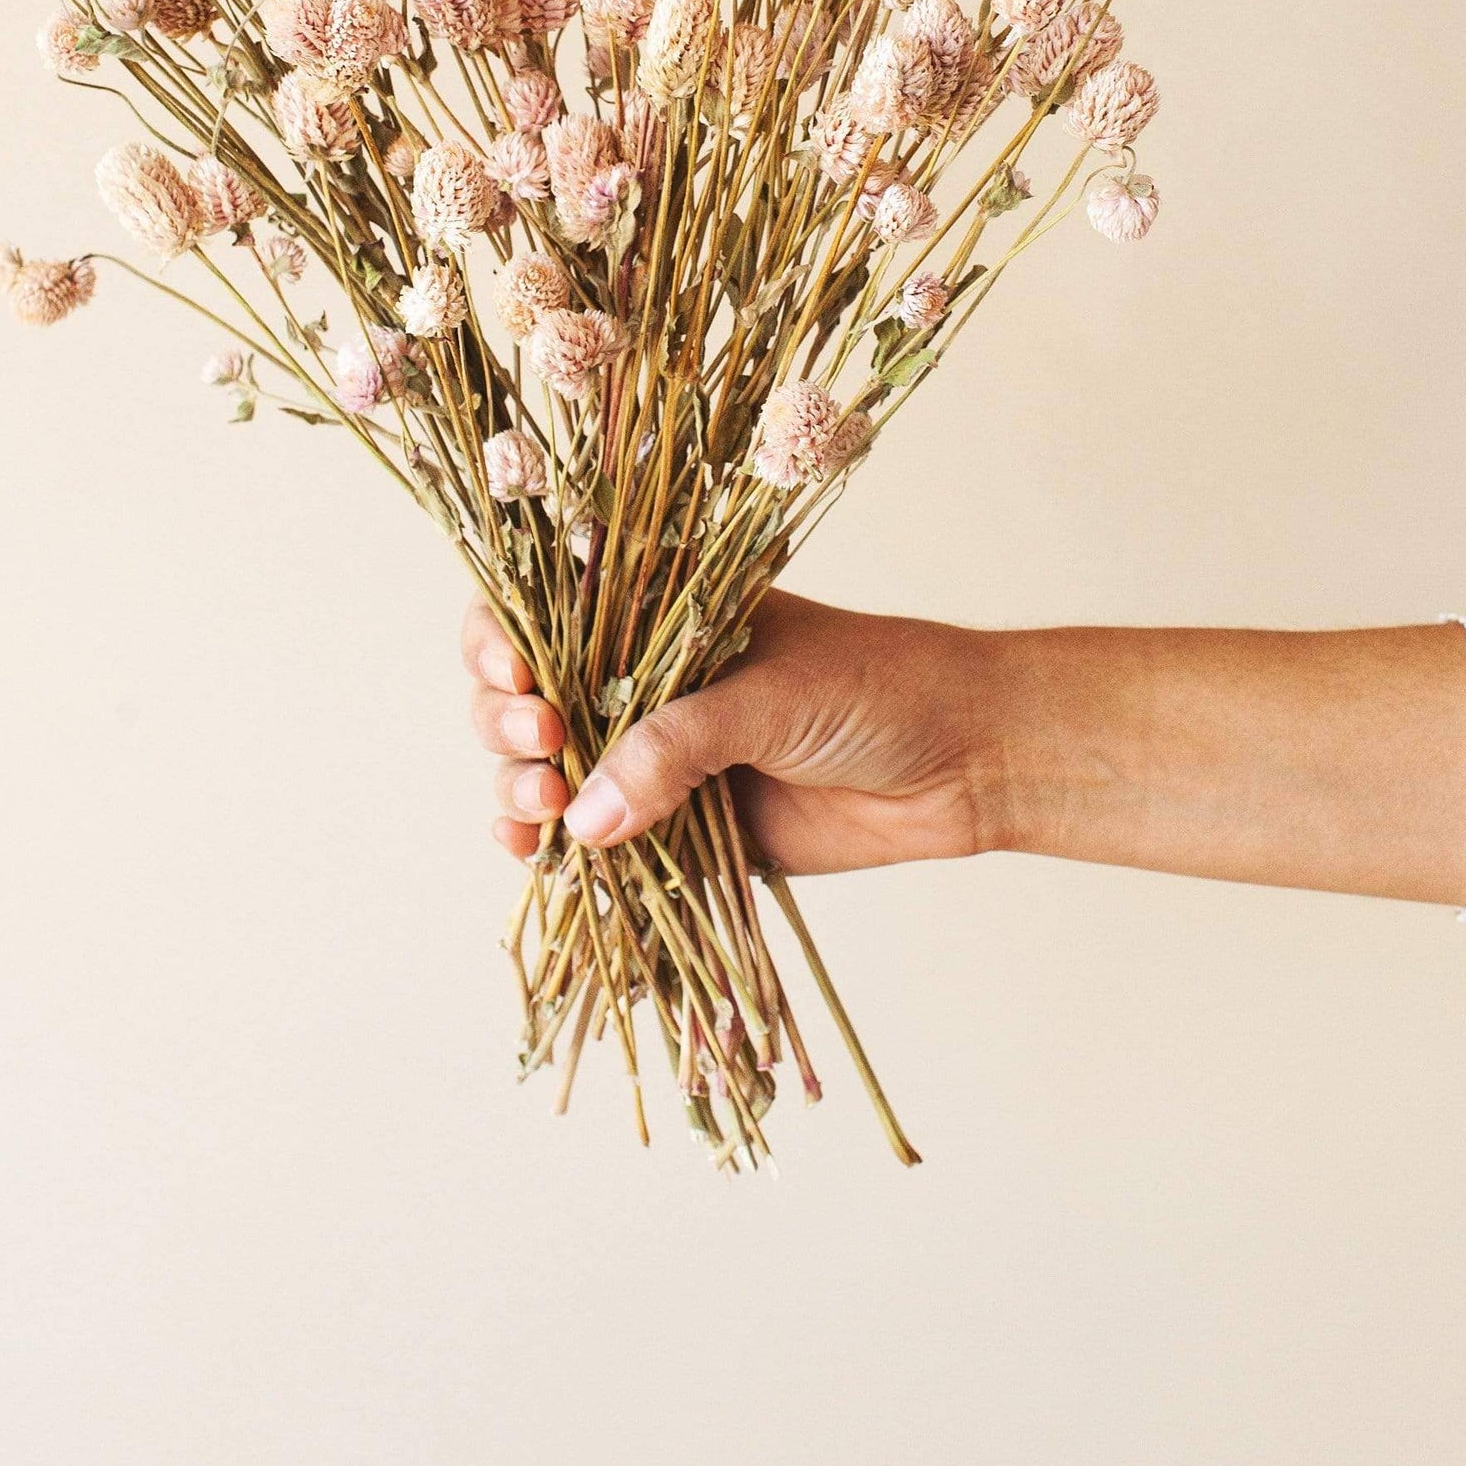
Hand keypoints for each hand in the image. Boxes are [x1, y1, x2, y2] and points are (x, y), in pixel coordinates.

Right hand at [461, 588, 994, 874]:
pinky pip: (593, 841)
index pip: (547, 607)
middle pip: (525, 693)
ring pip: (545, 770)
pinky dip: (553, 852)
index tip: (514, 671)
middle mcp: (641, 677)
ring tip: (542, 814)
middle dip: (508, 720)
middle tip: (544, 742)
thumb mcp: (769, 697)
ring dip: (521, 790)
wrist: (961, 762)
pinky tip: (534, 858)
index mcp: (656, 609)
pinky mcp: (675, 828)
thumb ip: (676, 746)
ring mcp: (653, 754)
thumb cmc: (876, 688)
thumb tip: (586, 817)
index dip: (504, 634)